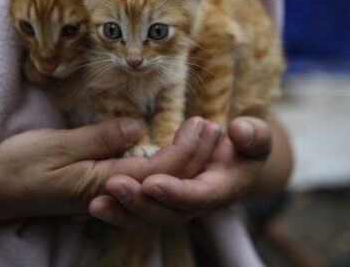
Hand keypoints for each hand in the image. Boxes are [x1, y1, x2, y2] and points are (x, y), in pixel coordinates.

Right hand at [0, 116, 221, 221]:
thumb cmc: (19, 166)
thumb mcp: (58, 145)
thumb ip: (99, 138)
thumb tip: (136, 128)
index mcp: (103, 183)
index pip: (158, 171)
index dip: (185, 149)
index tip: (203, 124)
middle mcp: (109, 193)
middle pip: (163, 180)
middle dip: (192, 156)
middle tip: (214, 127)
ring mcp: (104, 193)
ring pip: (154, 182)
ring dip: (181, 160)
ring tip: (200, 137)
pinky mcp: (97, 188)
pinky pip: (138, 180)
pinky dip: (160, 165)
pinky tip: (168, 151)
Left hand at [88, 117, 271, 227]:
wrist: (236, 160)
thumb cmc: (246, 145)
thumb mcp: (256, 136)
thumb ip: (254, 135)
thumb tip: (240, 132)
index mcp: (221, 190)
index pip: (198, 197)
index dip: (176, 192)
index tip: (153, 183)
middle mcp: (196, 205)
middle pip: (166, 213)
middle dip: (139, 203)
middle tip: (113, 185)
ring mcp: (176, 206)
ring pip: (148, 217)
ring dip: (122, 211)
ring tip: (96, 202)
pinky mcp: (160, 203)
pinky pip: (137, 212)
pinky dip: (117, 210)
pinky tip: (93, 204)